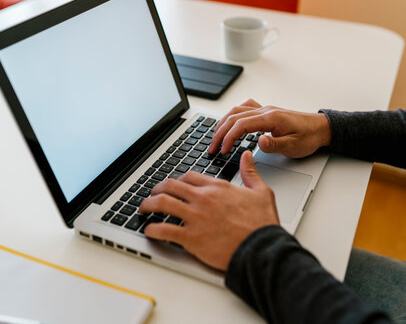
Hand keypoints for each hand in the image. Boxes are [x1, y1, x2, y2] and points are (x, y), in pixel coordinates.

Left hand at [139, 151, 278, 270]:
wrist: (262, 249)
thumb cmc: (262, 224)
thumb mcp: (262, 192)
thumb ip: (251, 172)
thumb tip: (246, 155)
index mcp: (218, 188)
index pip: (188, 176)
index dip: (177, 180)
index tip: (173, 186)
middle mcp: (203, 199)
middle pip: (170, 185)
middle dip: (156, 188)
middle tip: (152, 195)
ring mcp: (195, 217)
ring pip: (162, 203)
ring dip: (148, 204)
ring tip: (143, 209)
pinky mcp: (191, 238)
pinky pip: (164, 230)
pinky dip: (152, 229)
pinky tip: (149, 230)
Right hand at [208, 98, 330, 157]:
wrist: (321, 128)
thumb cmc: (309, 137)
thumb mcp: (294, 146)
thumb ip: (275, 144)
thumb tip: (259, 142)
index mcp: (270, 118)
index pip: (241, 125)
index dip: (228, 138)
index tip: (223, 150)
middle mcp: (265, 111)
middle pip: (234, 117)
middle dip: (220, 132)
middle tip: (212, 148)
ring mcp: (265, 110)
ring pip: (236, 111)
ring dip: (223, 124)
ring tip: (216, 138)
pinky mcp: (266, 113)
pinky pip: (243, 109)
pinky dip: (232, 116)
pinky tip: (229, 124)